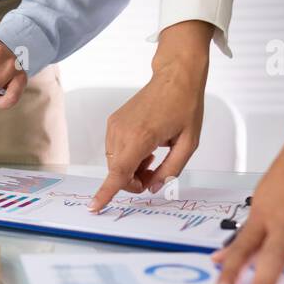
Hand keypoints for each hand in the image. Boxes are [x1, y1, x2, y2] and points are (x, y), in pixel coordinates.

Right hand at [90, 20, 213, 212]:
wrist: (175, 77)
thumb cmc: (185, 106)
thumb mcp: (189, 143)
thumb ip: (172, 170)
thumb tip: (155, 187)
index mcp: (142, 137)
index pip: (119, 172)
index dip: (106, 192)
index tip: (94, 207)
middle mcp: (122, 131)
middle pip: (117, 172)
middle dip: (134, 181)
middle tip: (156, 173)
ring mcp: (115, 126)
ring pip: (114, 163)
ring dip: (131, 169)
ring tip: (153, 157)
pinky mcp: (113, 122)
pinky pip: (114, 151)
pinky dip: (127, 157)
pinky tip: (145, 148)